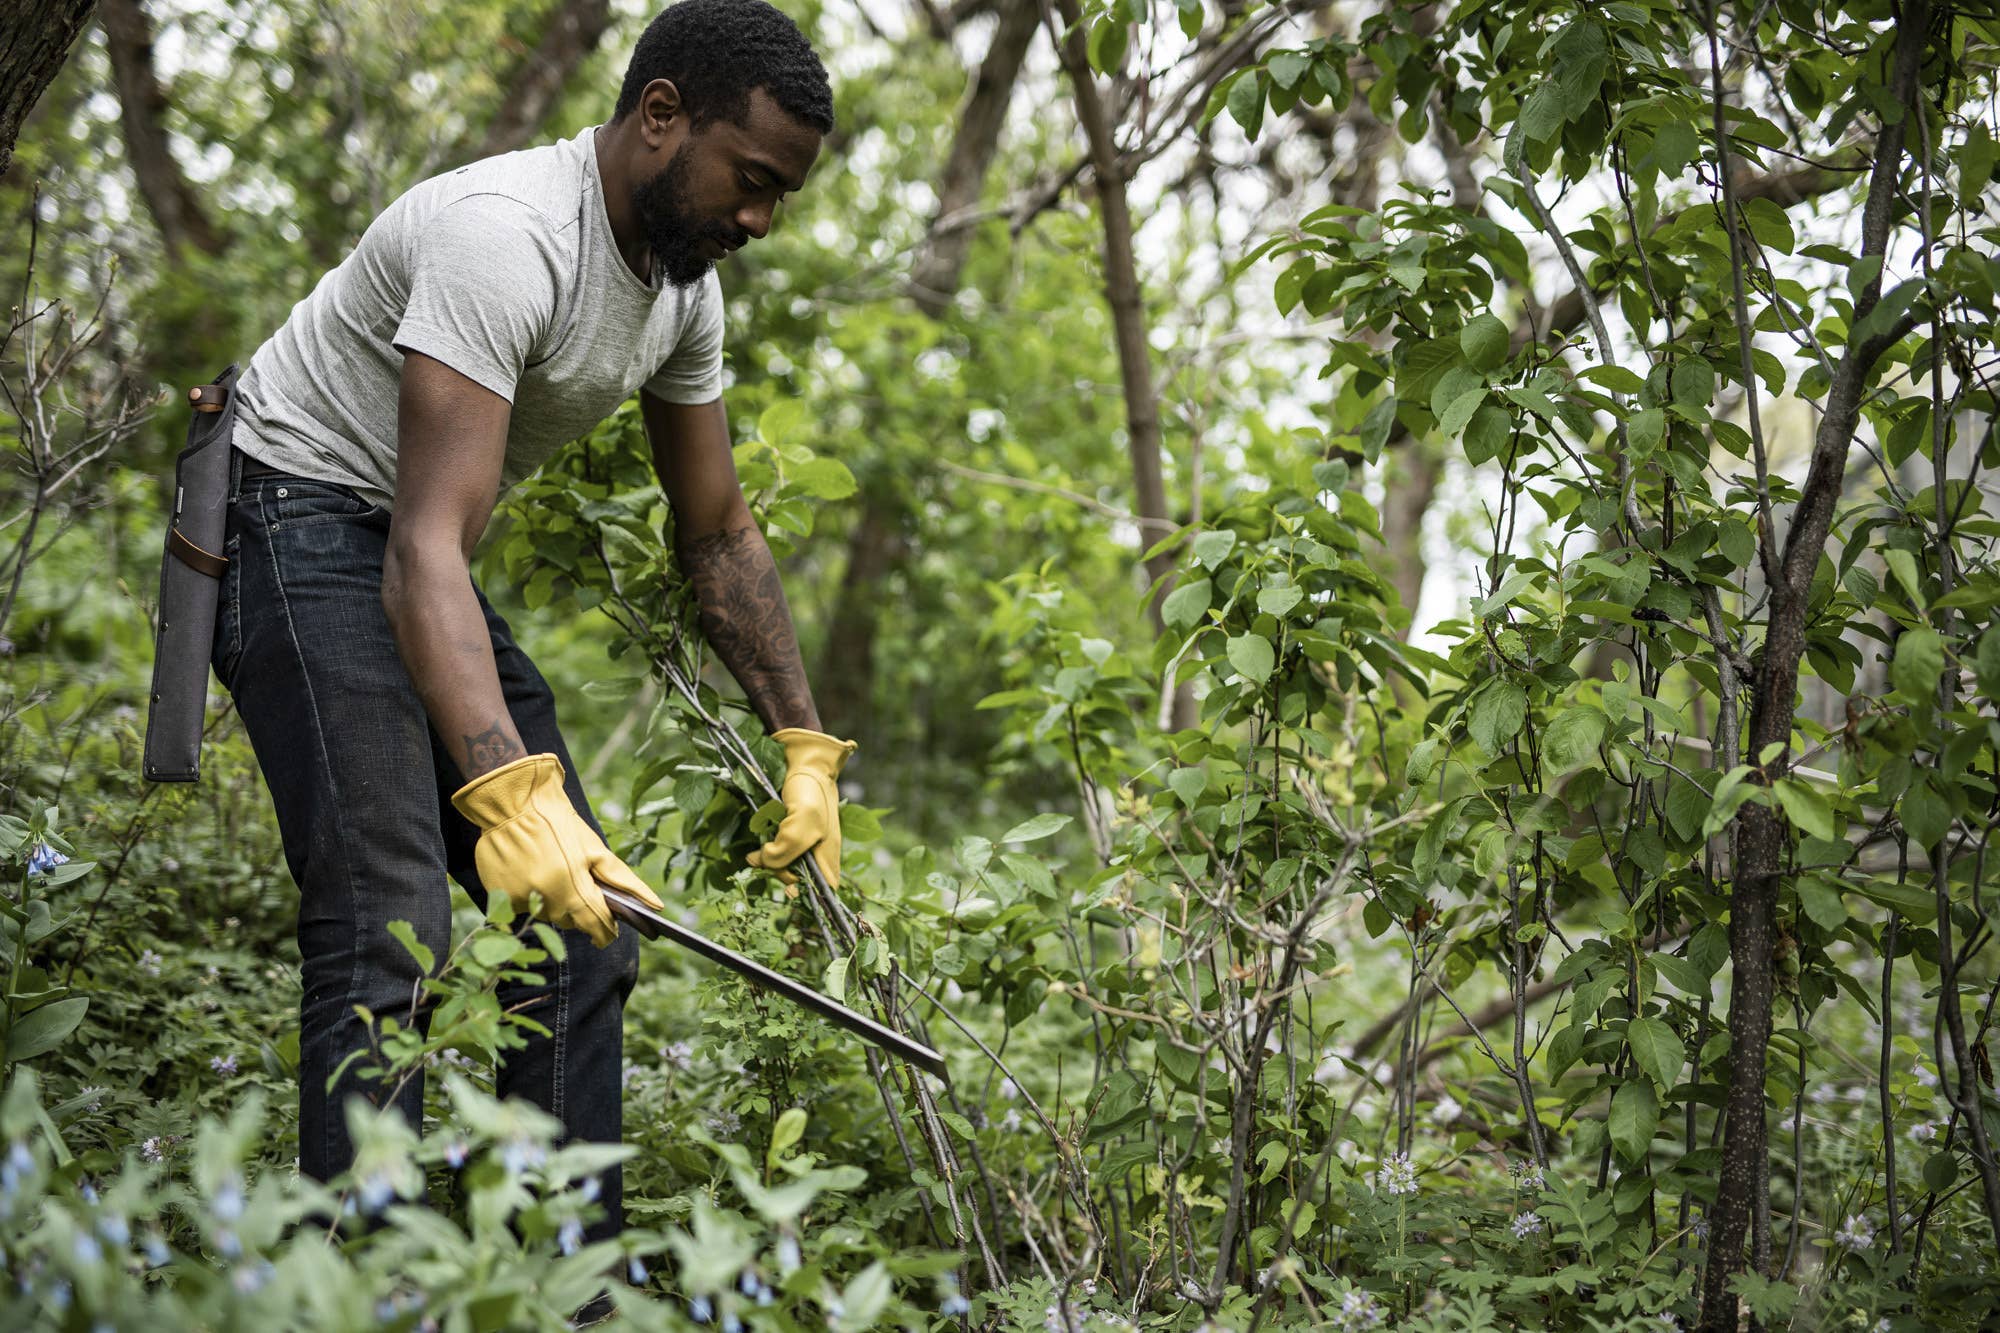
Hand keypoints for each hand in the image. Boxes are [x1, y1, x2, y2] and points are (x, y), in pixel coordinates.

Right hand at [450, 753, 663, 946]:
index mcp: (574, 888)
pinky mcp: (498, 895)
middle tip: (575, 882)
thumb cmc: (561, 825)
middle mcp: (546, 899)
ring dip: (551, 901)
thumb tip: (655, 906)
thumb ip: (623, 882)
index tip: (608, 933)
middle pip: (570, 922)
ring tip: (549, 870)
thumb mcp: (596, 850)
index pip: (596, 926)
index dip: (605, 932)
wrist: (515, 803)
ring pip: (544, 914)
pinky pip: (519, 906)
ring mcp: (519, 899)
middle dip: (577, 909)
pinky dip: (527, 895)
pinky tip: (528, 870)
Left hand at [746, 727, 857, 889]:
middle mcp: (816, 854)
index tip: (789, 890)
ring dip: (768, 862)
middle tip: (765, 858)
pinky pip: (774, 855)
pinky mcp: (786, 837)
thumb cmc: (809, 792)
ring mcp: (801, 846)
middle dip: (779, 873)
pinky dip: (763, 854)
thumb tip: (763, 862)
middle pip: (797, 881)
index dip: (809, 896)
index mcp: (828, 855)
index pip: (824, 891)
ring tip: (757, 852)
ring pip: (783, 868)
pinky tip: (755, 851)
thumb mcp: (801, 823)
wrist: (801, 764)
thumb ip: (786, 850)